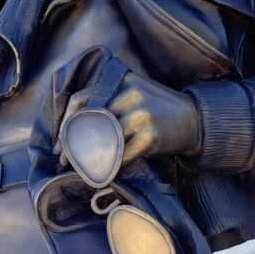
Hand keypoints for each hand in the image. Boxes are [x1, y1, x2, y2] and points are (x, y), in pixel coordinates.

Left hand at [60, 70, 201, 163]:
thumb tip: (72, 121)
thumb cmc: (159, 108)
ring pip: (103, 140)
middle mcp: (131, 95)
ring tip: (81, 168)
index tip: (59, 141)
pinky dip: (111, 166)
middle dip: (71, 144)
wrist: (195, 120)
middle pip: (87, 121)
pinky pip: (121, 155)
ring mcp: (141, 116)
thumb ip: (110, 98)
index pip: (81, 99)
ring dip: (89, 159)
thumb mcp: (135, 91)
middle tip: (64, 159)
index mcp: (123, 82)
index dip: (65, 123)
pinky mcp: (150, 137)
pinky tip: (105, 172)